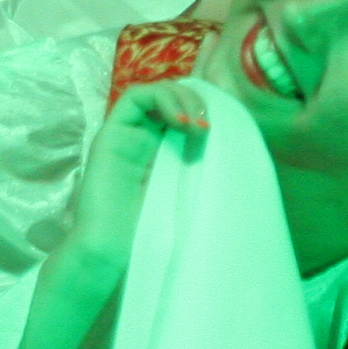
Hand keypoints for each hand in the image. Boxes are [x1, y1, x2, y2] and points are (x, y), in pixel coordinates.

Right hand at [58, 78, 209, 285]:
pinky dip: (162, 100)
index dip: (205, 111)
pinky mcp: (110, 135)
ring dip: (182, 98)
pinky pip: (135, 98)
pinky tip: (180, 122)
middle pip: (172, 97)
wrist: (110, 256)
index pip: (184, 112)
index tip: (226, 129)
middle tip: (212, 125)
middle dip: (197, 101)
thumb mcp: (190, 196)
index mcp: (163, 153)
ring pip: (155, 92)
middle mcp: (144, 140)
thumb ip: (202, 170)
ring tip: (198, 124)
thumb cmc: (150, 236)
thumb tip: (237, 149)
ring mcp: (126, 136)